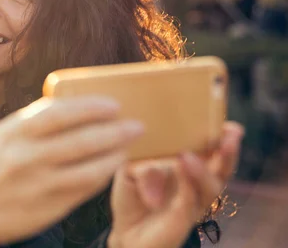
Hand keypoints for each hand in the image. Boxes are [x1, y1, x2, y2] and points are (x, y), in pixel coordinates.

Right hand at [0, 96, 144, 247]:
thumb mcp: (2, 134)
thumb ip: (34, 121)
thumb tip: (75, 106)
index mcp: (12, 132)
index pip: (59, 113)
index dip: (91, 107)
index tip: (113, 104)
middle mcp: (24, 158)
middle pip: (81, 141)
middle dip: (115, 131)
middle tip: (136, 125)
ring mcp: (36, 186)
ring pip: (88, 170)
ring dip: (115, 156)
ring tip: (128, 147)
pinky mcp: (46, 210)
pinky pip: (83, 191)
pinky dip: (101, 177)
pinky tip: (111, 168)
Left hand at [108, 121, 243, 247]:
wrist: (125, 229)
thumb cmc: (133, 193)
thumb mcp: (131, 168)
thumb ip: (144, 161)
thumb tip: (159, 163)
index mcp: (189, 167)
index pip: (213, 152)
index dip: (225, 140)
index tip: (231, 127)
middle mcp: (197, 185)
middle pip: (222, 169)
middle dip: (227, 152)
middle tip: (229, 135)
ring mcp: (193, 203)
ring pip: (211, 187)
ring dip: (203, 170)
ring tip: (187, 155)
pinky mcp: (183, 220)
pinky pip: (189, 201)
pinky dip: (185, 185)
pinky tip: (179, 170)